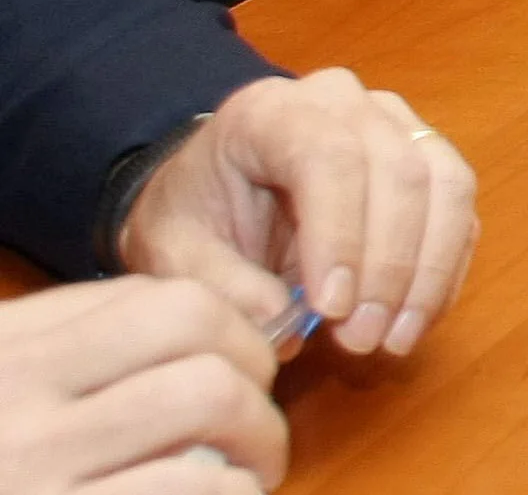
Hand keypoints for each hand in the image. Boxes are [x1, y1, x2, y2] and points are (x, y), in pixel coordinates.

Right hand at [0, 277, 283, 491]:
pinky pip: (192, 487)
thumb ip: (72, 359)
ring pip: (205, 396)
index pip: (152, 299)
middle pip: (192, 328)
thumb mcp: (5, 391)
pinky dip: (229, 492)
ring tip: (248, 471)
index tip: (240, 366)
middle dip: (254, 368)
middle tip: (254, 421)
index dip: (227, 326)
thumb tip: (204, 332)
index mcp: (4, 354)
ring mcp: (33, 469)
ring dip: (256, 436)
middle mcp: (14, 399)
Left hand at [119, 70, 477, 361]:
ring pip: (446, 185)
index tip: (330, 310)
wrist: (219, 186)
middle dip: (389, 267)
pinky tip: (413, 321)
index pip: (328, 156)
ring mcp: (397, 123)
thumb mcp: (172, 251)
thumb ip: (218, 285)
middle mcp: (347, 102)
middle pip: (398, 171)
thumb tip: (284, 324)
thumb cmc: (196, 214)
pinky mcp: (429, 157)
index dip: (340, 234)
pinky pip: (460, 211)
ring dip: (428, 273)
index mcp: (272, 111)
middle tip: (360, 340)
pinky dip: (444, 272)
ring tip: (393, 339)